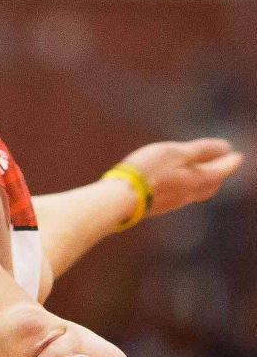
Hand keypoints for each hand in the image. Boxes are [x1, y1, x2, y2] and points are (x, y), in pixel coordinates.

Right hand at [120, 138, 242, 217]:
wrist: (118, 199)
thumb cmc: (148, 171)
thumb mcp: (176, 153)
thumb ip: (201, 151)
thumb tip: (226, 148)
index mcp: (197, 180)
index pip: (222, 170)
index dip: (231, 162)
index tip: (238, 156)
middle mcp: (187, 194)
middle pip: (211, 186)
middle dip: (219, 175)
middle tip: (222, 166)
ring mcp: (170, 204)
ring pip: (194, 193)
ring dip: (202, 183)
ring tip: (201, 174)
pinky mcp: (154, 208)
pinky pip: (177, 198)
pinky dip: (184, 189)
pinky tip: (175, 186)